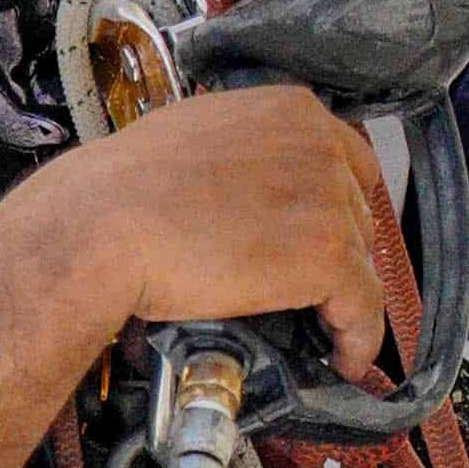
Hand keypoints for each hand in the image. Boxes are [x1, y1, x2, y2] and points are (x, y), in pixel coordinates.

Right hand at [0, 80, 394, 467]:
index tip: (322, 236)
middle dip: (336, 249)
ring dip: (343, 296)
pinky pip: (364, 307)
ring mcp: (329, 199)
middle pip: (356, 210)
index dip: (336, 206)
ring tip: (323, 328)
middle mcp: (321, 145)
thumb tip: (250, 182)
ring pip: (361, 261)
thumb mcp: (198, 134)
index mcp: (291, 109)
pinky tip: (345, 358)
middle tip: (310, 287)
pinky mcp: (328, 255)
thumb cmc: (127, 185)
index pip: (347, 161)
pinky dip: (359, 338)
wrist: (104, 225)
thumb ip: (243, 149)